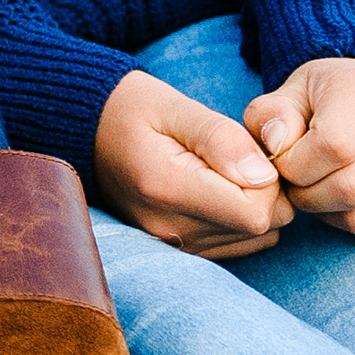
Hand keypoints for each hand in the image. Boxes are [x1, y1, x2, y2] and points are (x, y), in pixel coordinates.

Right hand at [94, 71, 293, 256]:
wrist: (87, 128)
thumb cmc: (132, 108)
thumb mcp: (175, 106)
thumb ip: (222, 137)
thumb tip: (264, 176)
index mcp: (166, 188)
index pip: (255, 213)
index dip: (267, 180)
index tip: (245, 150)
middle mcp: (167, 227)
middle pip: (260, 227)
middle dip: (264, 191)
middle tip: (233, 157)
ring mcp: (170, 242)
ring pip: (255, 237)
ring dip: (252, 204)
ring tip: (219, 172)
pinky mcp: (176, 247)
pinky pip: (238, 243)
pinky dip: (238, 217)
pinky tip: (214, 190)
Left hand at [244, 57, 354, 245]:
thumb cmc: (326, 101)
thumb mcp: (289, 95)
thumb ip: (269, 116)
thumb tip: (275, 144)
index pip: (332, 147)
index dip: (294, 164)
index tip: (285, 157)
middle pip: (350, 191)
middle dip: (307, 195)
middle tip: (299, 180)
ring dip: (328, 214)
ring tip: (323, 185)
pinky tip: (353, 197)